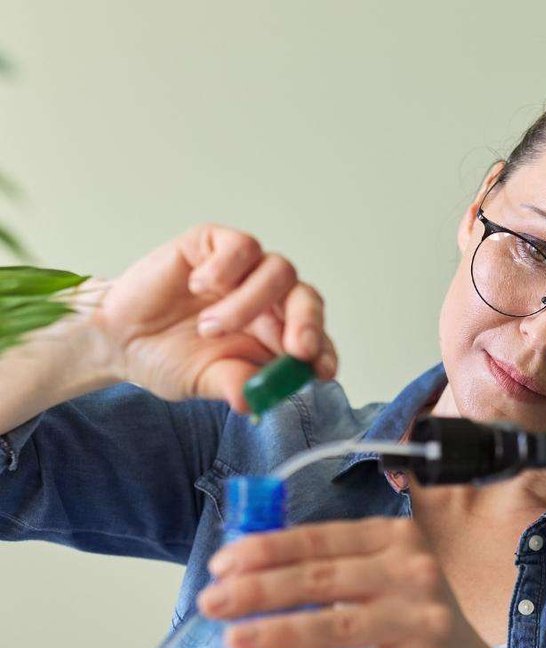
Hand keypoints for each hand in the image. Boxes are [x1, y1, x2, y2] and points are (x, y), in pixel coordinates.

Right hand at [91, 223, 337, 412]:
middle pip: (307, 300)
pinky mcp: (216, 245)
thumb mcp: (204, 381)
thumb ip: (233, 384)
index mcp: (276, 337)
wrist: (118, 337)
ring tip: (209, 328)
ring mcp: (244, 271)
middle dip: (308, 324)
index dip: (324, 353)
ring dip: (248, 303)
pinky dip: (225, 268)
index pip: (316, 341)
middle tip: (296, 349)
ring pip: (278, 271)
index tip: (322, 372)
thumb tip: (253, 402)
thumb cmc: (169, 358)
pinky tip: (198, 286)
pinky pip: (241, 246)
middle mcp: (268, 301)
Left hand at [195, 517, 489, 647]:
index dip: (266, 550)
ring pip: (338, 625)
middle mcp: (413, 571)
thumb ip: (329, 565)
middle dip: (260, 590)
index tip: (220, 566)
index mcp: (395, 537)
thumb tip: (239, 569)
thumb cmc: (404, 615)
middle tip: (210, 603)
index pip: (320, 538)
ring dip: (280, 632)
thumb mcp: (379, 575)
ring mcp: (422, 619)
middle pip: (322, 578)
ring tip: (233, 641)